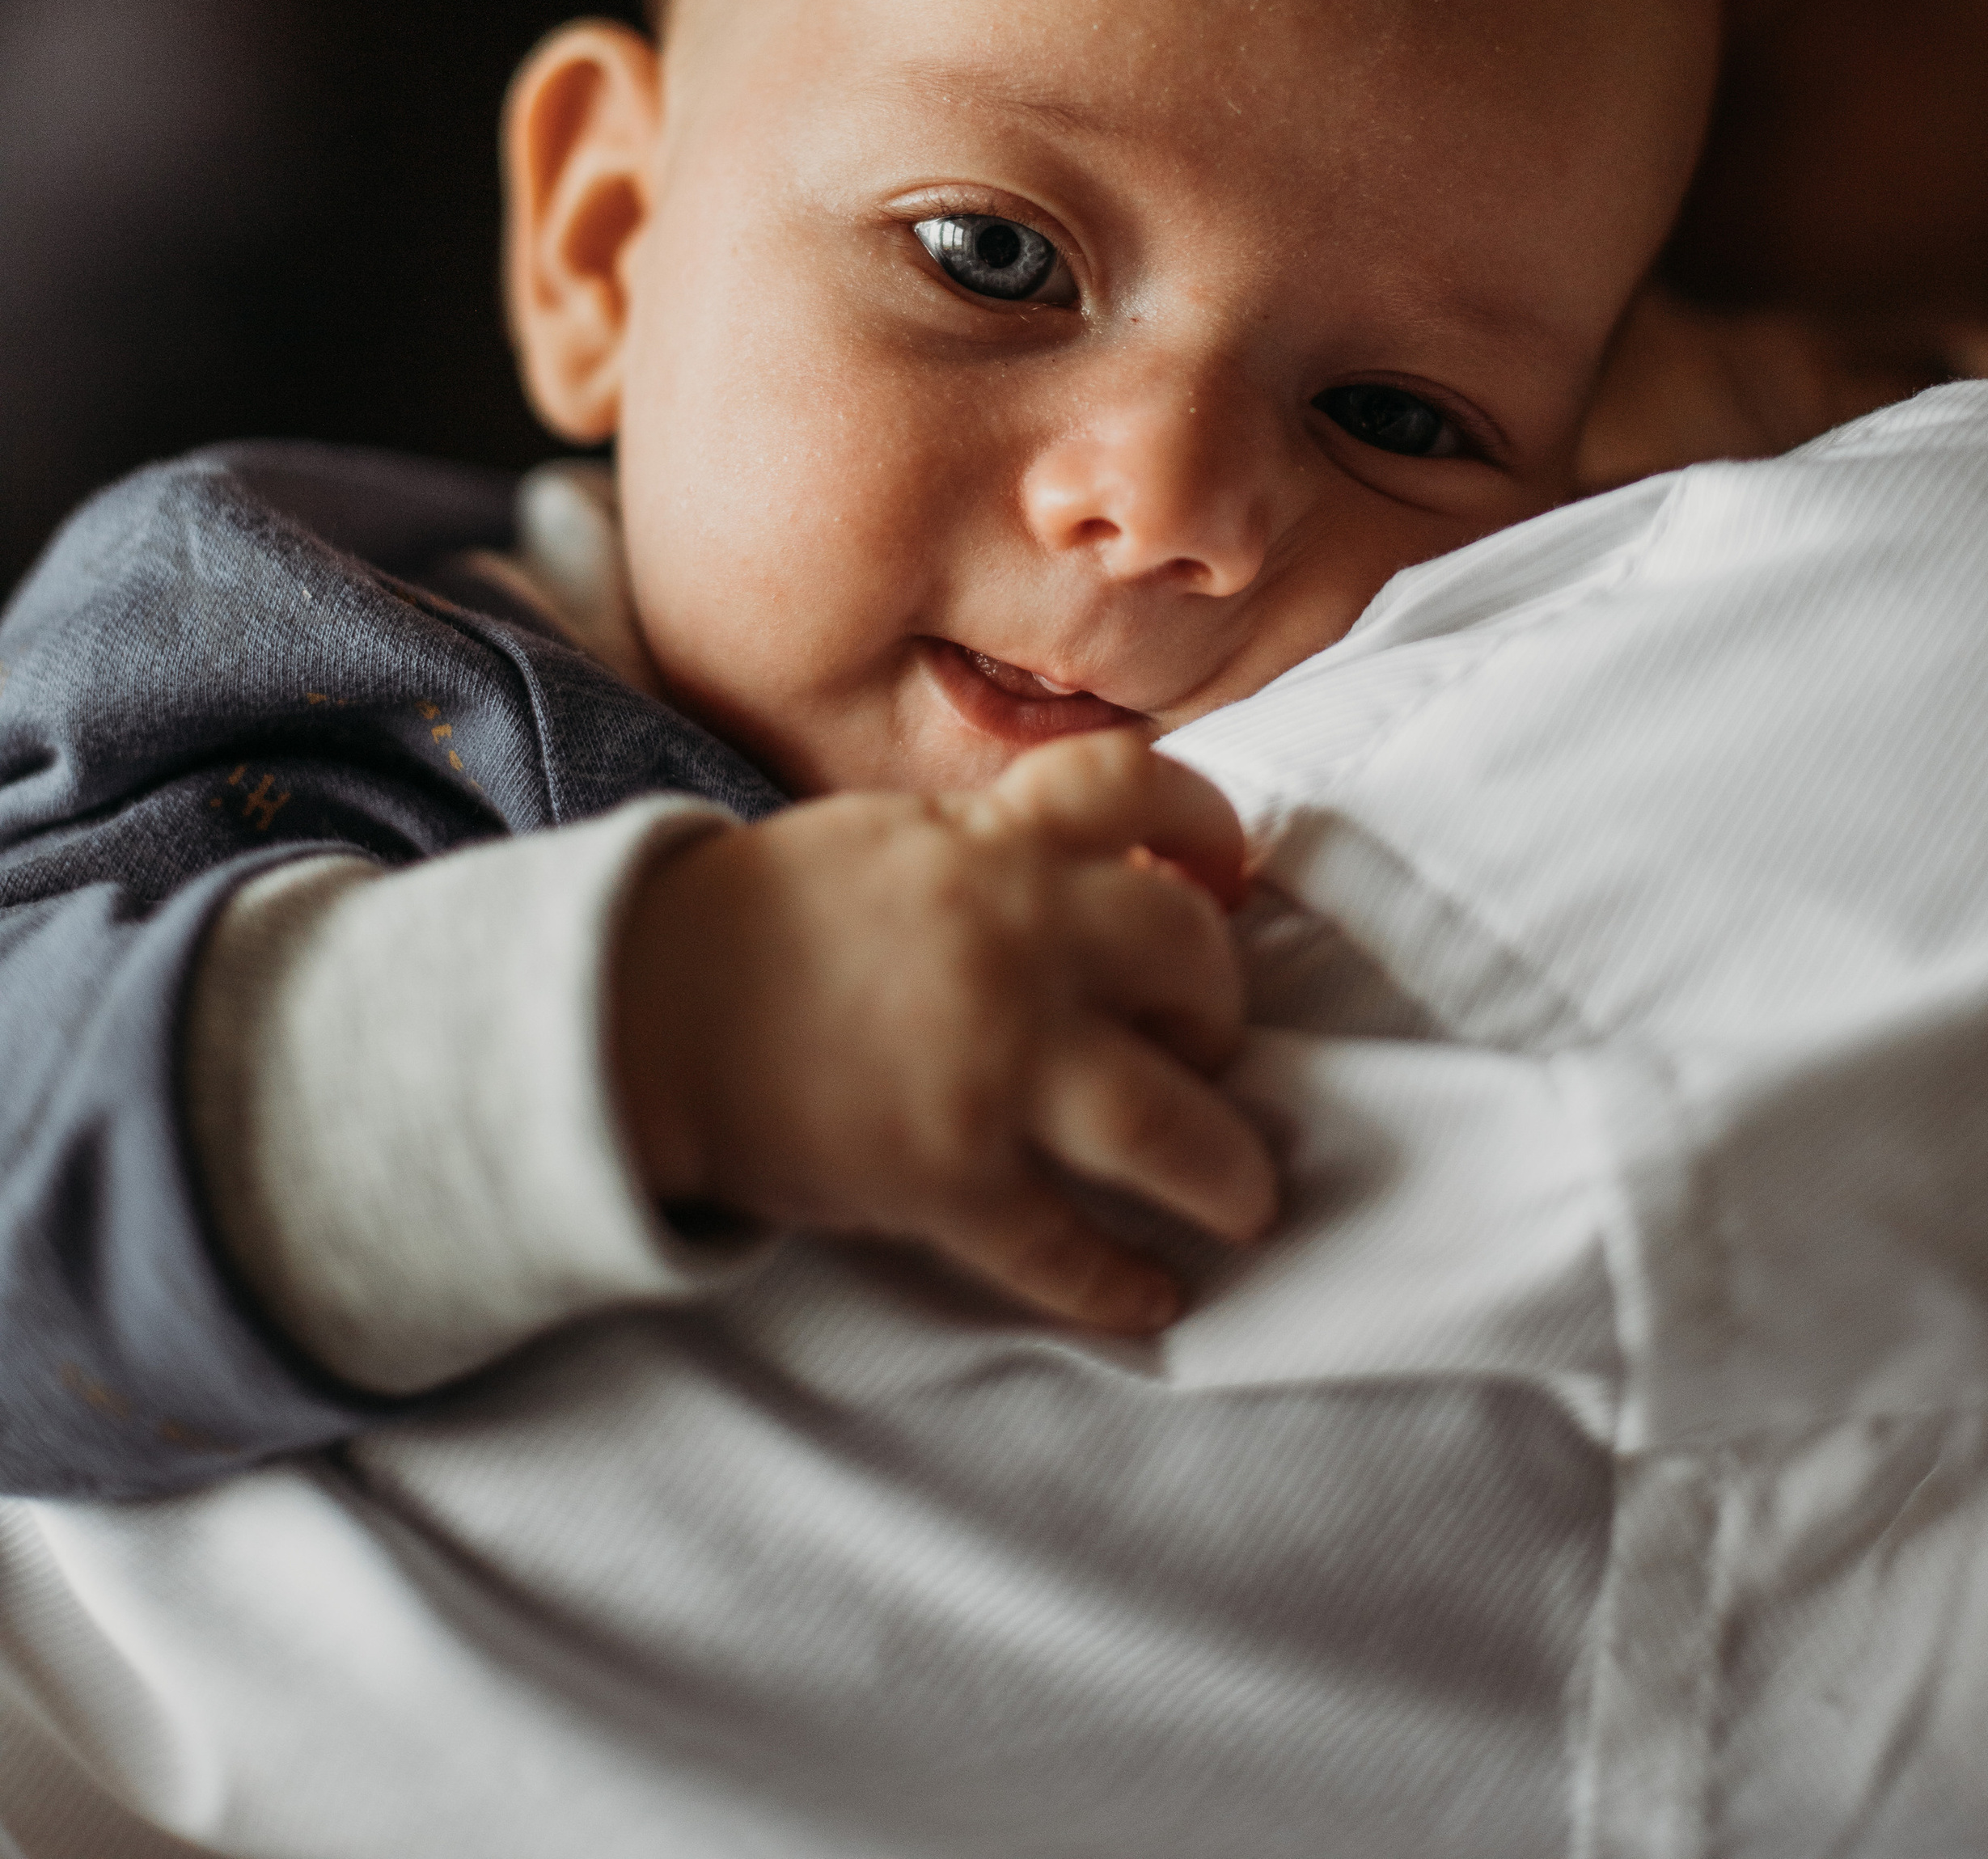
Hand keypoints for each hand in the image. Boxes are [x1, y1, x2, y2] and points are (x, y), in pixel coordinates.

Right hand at [610, 731, 1274, 1333]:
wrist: (645, 1013)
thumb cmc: (765, 921)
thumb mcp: (892, 837)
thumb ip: (1000, 848)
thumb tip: (1107, 873)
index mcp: (991, 844)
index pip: (1139, 787)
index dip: (1207, 828)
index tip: (1225, 876)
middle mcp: (1012, 942)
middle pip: (1191, 959)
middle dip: (1224, 1010)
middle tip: (1213, 1047)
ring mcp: (987, 1064)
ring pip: (1167, 1122)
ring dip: (1228, 1171)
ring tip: (1245, 1201)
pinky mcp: (947, 1177)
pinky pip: (1065, 1247)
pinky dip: (1119, 1283)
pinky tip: (1150, 1296)